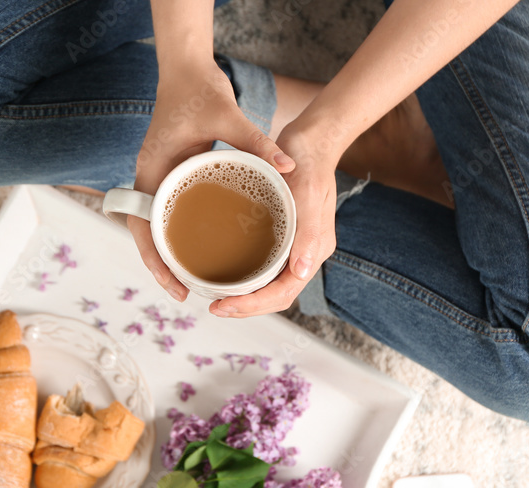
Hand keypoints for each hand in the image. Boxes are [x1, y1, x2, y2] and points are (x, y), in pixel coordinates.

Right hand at [129, 60, 294, 301]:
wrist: (186, 69)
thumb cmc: (199, 90)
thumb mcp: (228, 116)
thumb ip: (256, 142)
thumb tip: (289, 166)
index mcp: (151, 170)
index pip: (141, 226)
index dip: (155, 260)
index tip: (175, 286)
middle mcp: (149, 179)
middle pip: (147, 235)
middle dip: (162, 267)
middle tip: (186, 294)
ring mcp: (158, 180)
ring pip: (156, 228)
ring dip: (169, 255)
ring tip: (192, 283)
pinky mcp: (170, 177)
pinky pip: (169, 214)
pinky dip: (179, 236)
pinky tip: (200, 251)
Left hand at [209, 124, 338, 317]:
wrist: (311, 139)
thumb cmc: (309, 161)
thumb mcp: (307, 192)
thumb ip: (308, 232)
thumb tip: (301, 271)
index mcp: (315, 249)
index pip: (284, 292)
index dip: (254, 305)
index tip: (225, 305)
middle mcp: (305, 253)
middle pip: (275, 295)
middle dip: (245, 306)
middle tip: (214, 307)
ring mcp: (295, 246)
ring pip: (269, 285)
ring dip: (244, 296)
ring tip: (216, 297)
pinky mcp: (283, 235)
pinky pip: (264, 266)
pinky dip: (246, 276)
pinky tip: (224, 272)